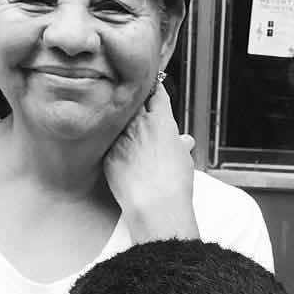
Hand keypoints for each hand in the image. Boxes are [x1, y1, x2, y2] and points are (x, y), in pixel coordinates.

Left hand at [103, 84, 198, 240]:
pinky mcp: (109, 156)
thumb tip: (183, 141)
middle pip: (134, 104)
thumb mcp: (184, 159)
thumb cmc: (175, 184)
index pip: (157, 95)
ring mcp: (121, 139)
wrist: (155, 205)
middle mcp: (139, 125)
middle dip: (137, 104)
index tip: (153, 88)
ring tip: (130, 137)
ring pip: (119, 124)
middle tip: (138, 107)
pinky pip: (111, 146)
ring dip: (123, 126)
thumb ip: (180, 145)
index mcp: (161, 121)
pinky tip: (123, 159)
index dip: (155, 90)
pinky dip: (116, 149)